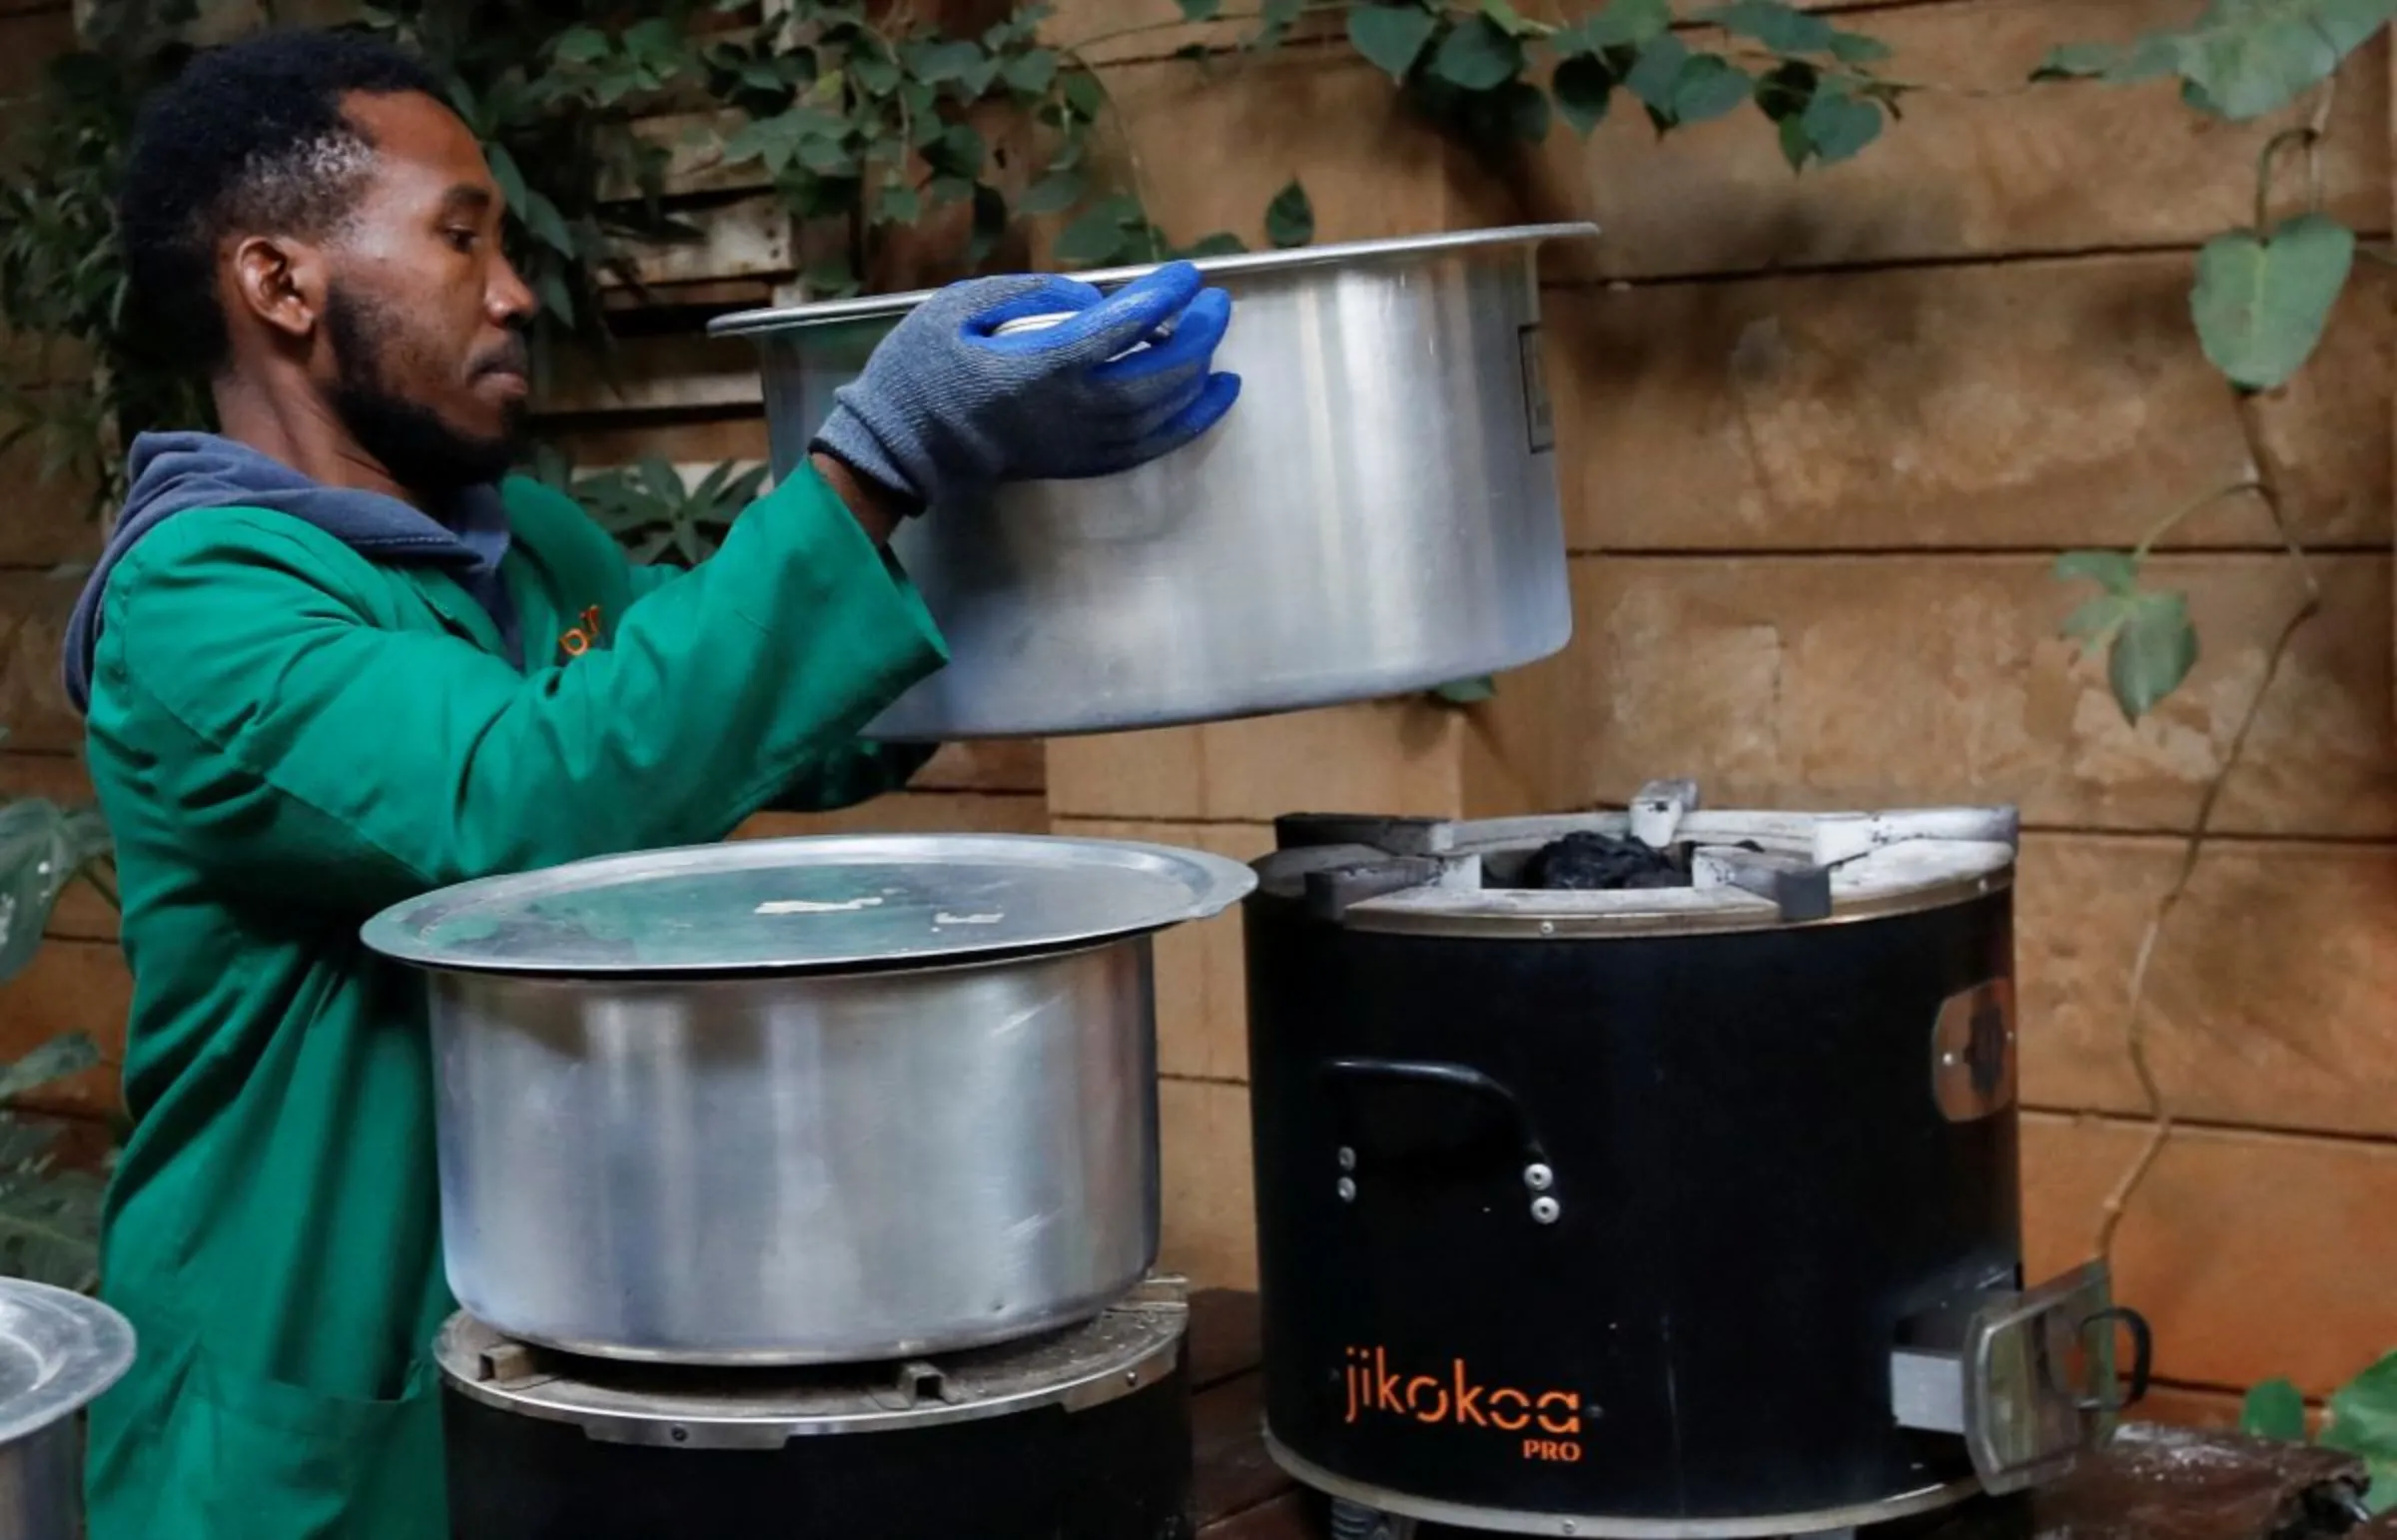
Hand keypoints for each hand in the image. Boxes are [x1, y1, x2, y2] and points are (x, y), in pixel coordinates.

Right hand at [809, 261, 1239, 511]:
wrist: (902, 448)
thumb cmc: (921, 369)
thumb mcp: (959, 306)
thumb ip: (1030, 293)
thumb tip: (1091, 299)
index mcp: (1038, 367)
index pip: (1120, 329)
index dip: (1162, 299)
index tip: (1187, 275)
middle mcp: (1070, 411)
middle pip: (1155, 376)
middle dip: (1196, 338)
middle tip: (1217, 305)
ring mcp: (1079, 444)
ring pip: (1159, 415)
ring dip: (1198, 378)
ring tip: (1218, 341)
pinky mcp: (1080, 463)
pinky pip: (1149, 447)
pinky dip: (1188, 422)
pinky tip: (1212, 396)